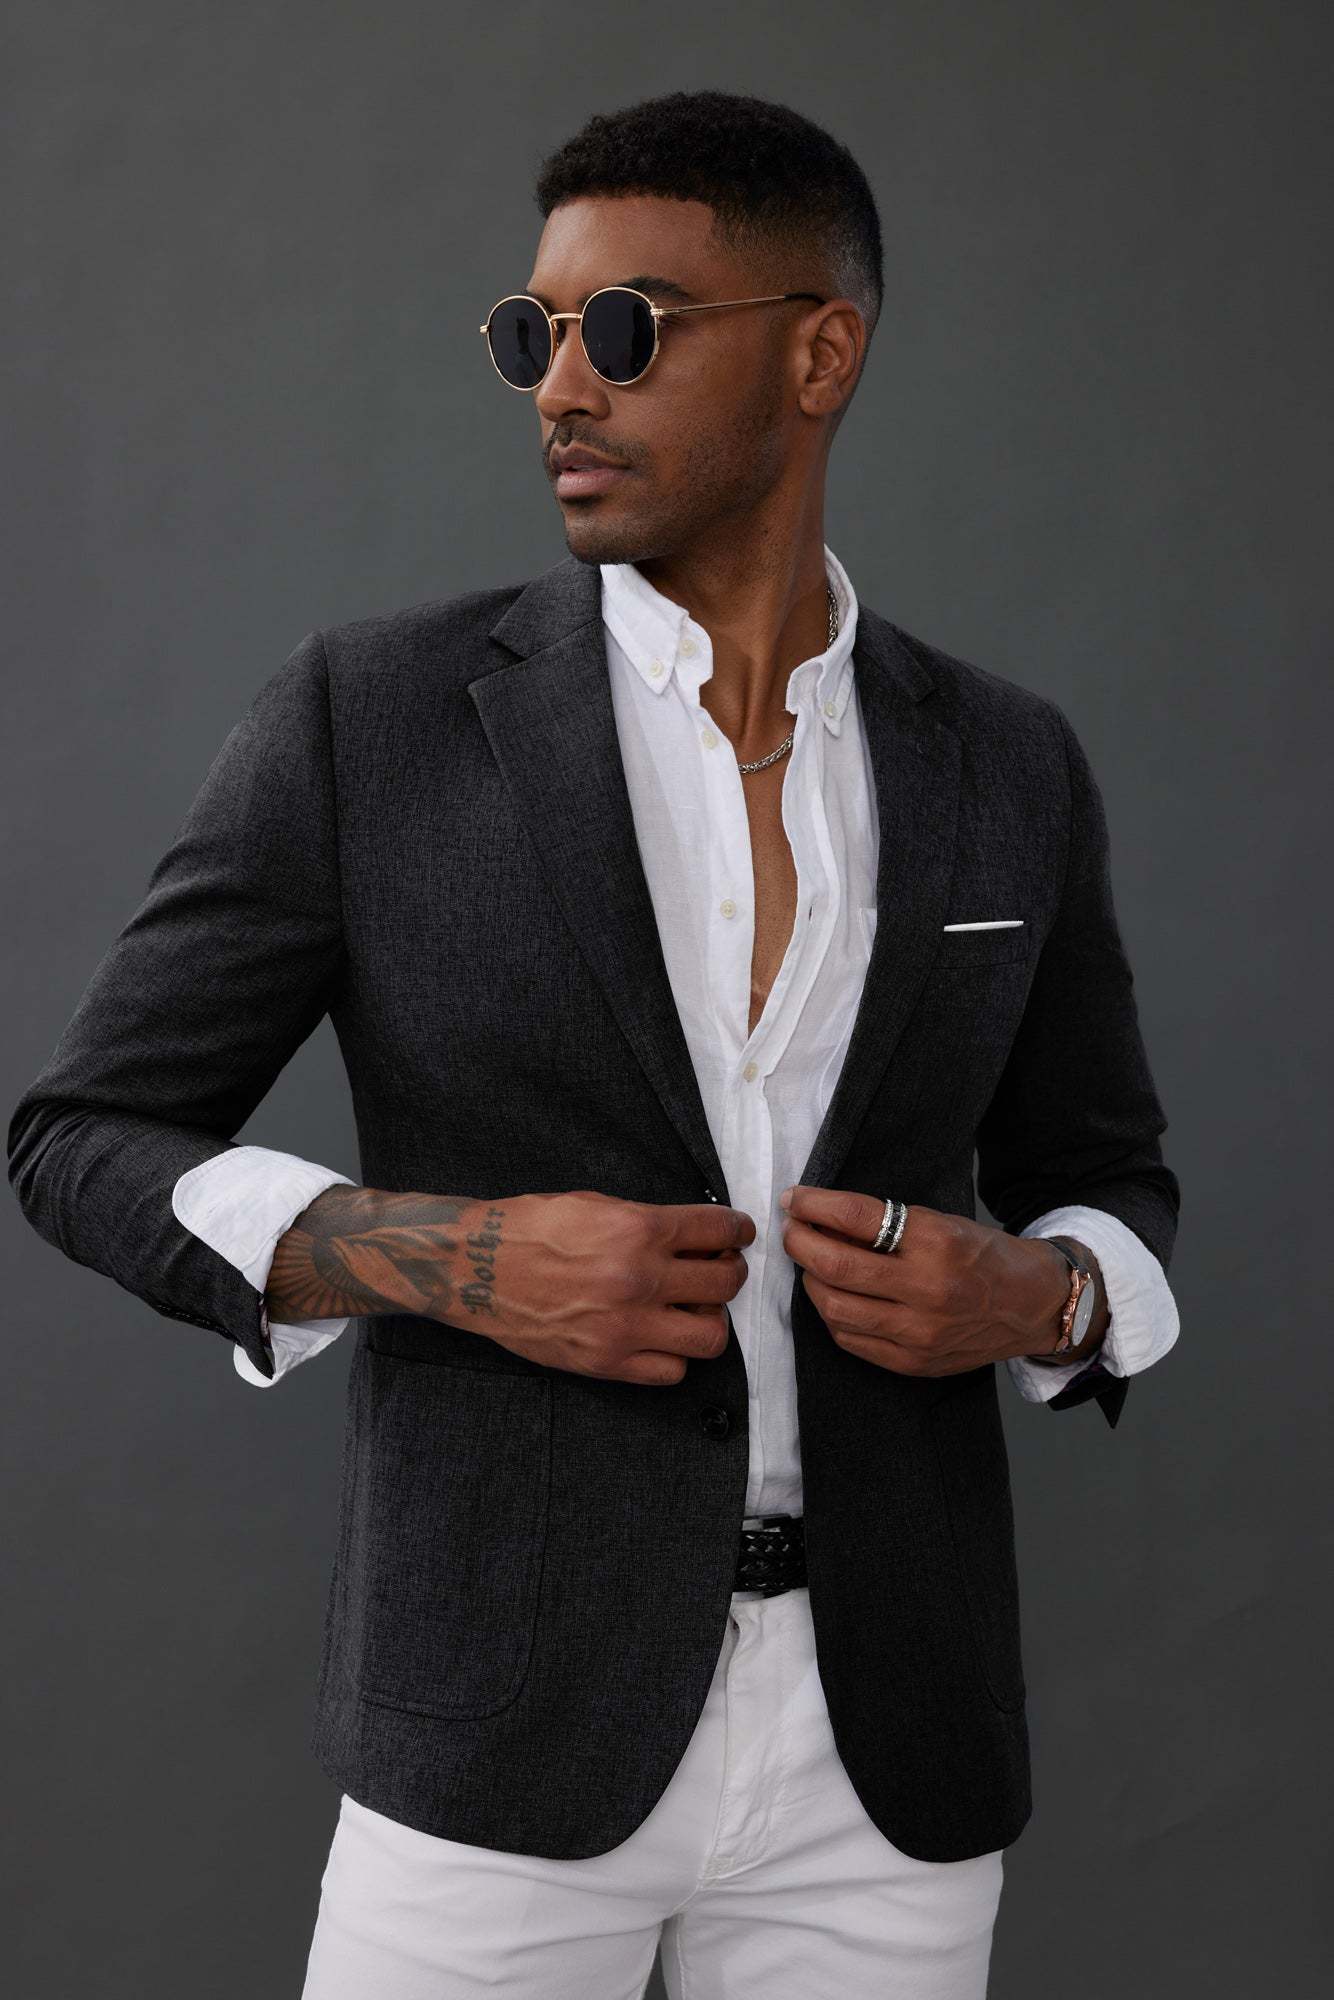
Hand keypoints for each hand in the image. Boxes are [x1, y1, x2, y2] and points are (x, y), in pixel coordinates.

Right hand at [462, 1189, 755, 1386]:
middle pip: (725, 1283)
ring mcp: (625, 1326)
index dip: (737, 1231)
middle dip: (729, 1271)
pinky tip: (659, 1336)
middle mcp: (639, 1279)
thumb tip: (695, 1237)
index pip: (719, 1230)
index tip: (737, 1235)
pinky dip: (674, 1355)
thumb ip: (650, 1222)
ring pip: (711, 1336)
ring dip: (709, 1319)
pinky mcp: (607, 1363)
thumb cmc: (531, 1228)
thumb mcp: (596, 1205)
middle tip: (717, 1269)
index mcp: (638, 1230)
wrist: (475, 1268)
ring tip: (691, 1308)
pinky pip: (672, 1371)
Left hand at [779, 1186, 1075, 1376]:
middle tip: (790, 1230)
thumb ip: (885, 1225)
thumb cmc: (983, 1257)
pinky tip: (833, 1296)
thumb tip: (821, 1219)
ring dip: (810, 1280)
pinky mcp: (913, 1363)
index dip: (814, 1205)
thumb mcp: (941, 1223)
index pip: (856, 1217)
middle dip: (799, 1243)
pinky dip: (831, 1314)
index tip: (793, 1198)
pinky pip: (849, 1339)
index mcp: (936, 1241)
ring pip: (834, 1308)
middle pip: (836, 1267)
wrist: (1033, 1306)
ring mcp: (919, 1332)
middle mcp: (927, 1289)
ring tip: (810, 1264)